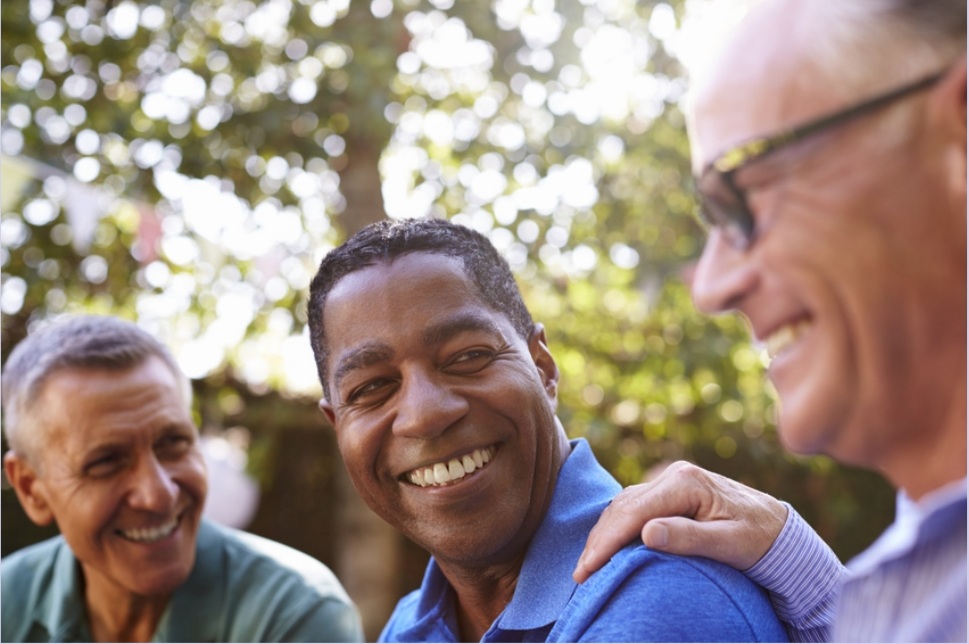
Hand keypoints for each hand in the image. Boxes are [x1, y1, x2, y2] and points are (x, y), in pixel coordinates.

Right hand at [573, 461, 787, 582]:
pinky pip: (634, 506)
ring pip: (624, 504)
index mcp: (686, 483)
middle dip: (599, 541)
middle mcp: (674, 475)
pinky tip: (608, 546)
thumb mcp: (729, 543)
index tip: (588, 569)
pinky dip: (616, 526)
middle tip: (582, 574)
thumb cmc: (759, 539)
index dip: (608, 542)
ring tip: (589, 564)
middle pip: (623, 506)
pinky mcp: (670, 491)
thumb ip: (688, 537)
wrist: (779, 528)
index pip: (634, 513)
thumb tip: (646, 534)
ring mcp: (671, 481)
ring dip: (604, 533)